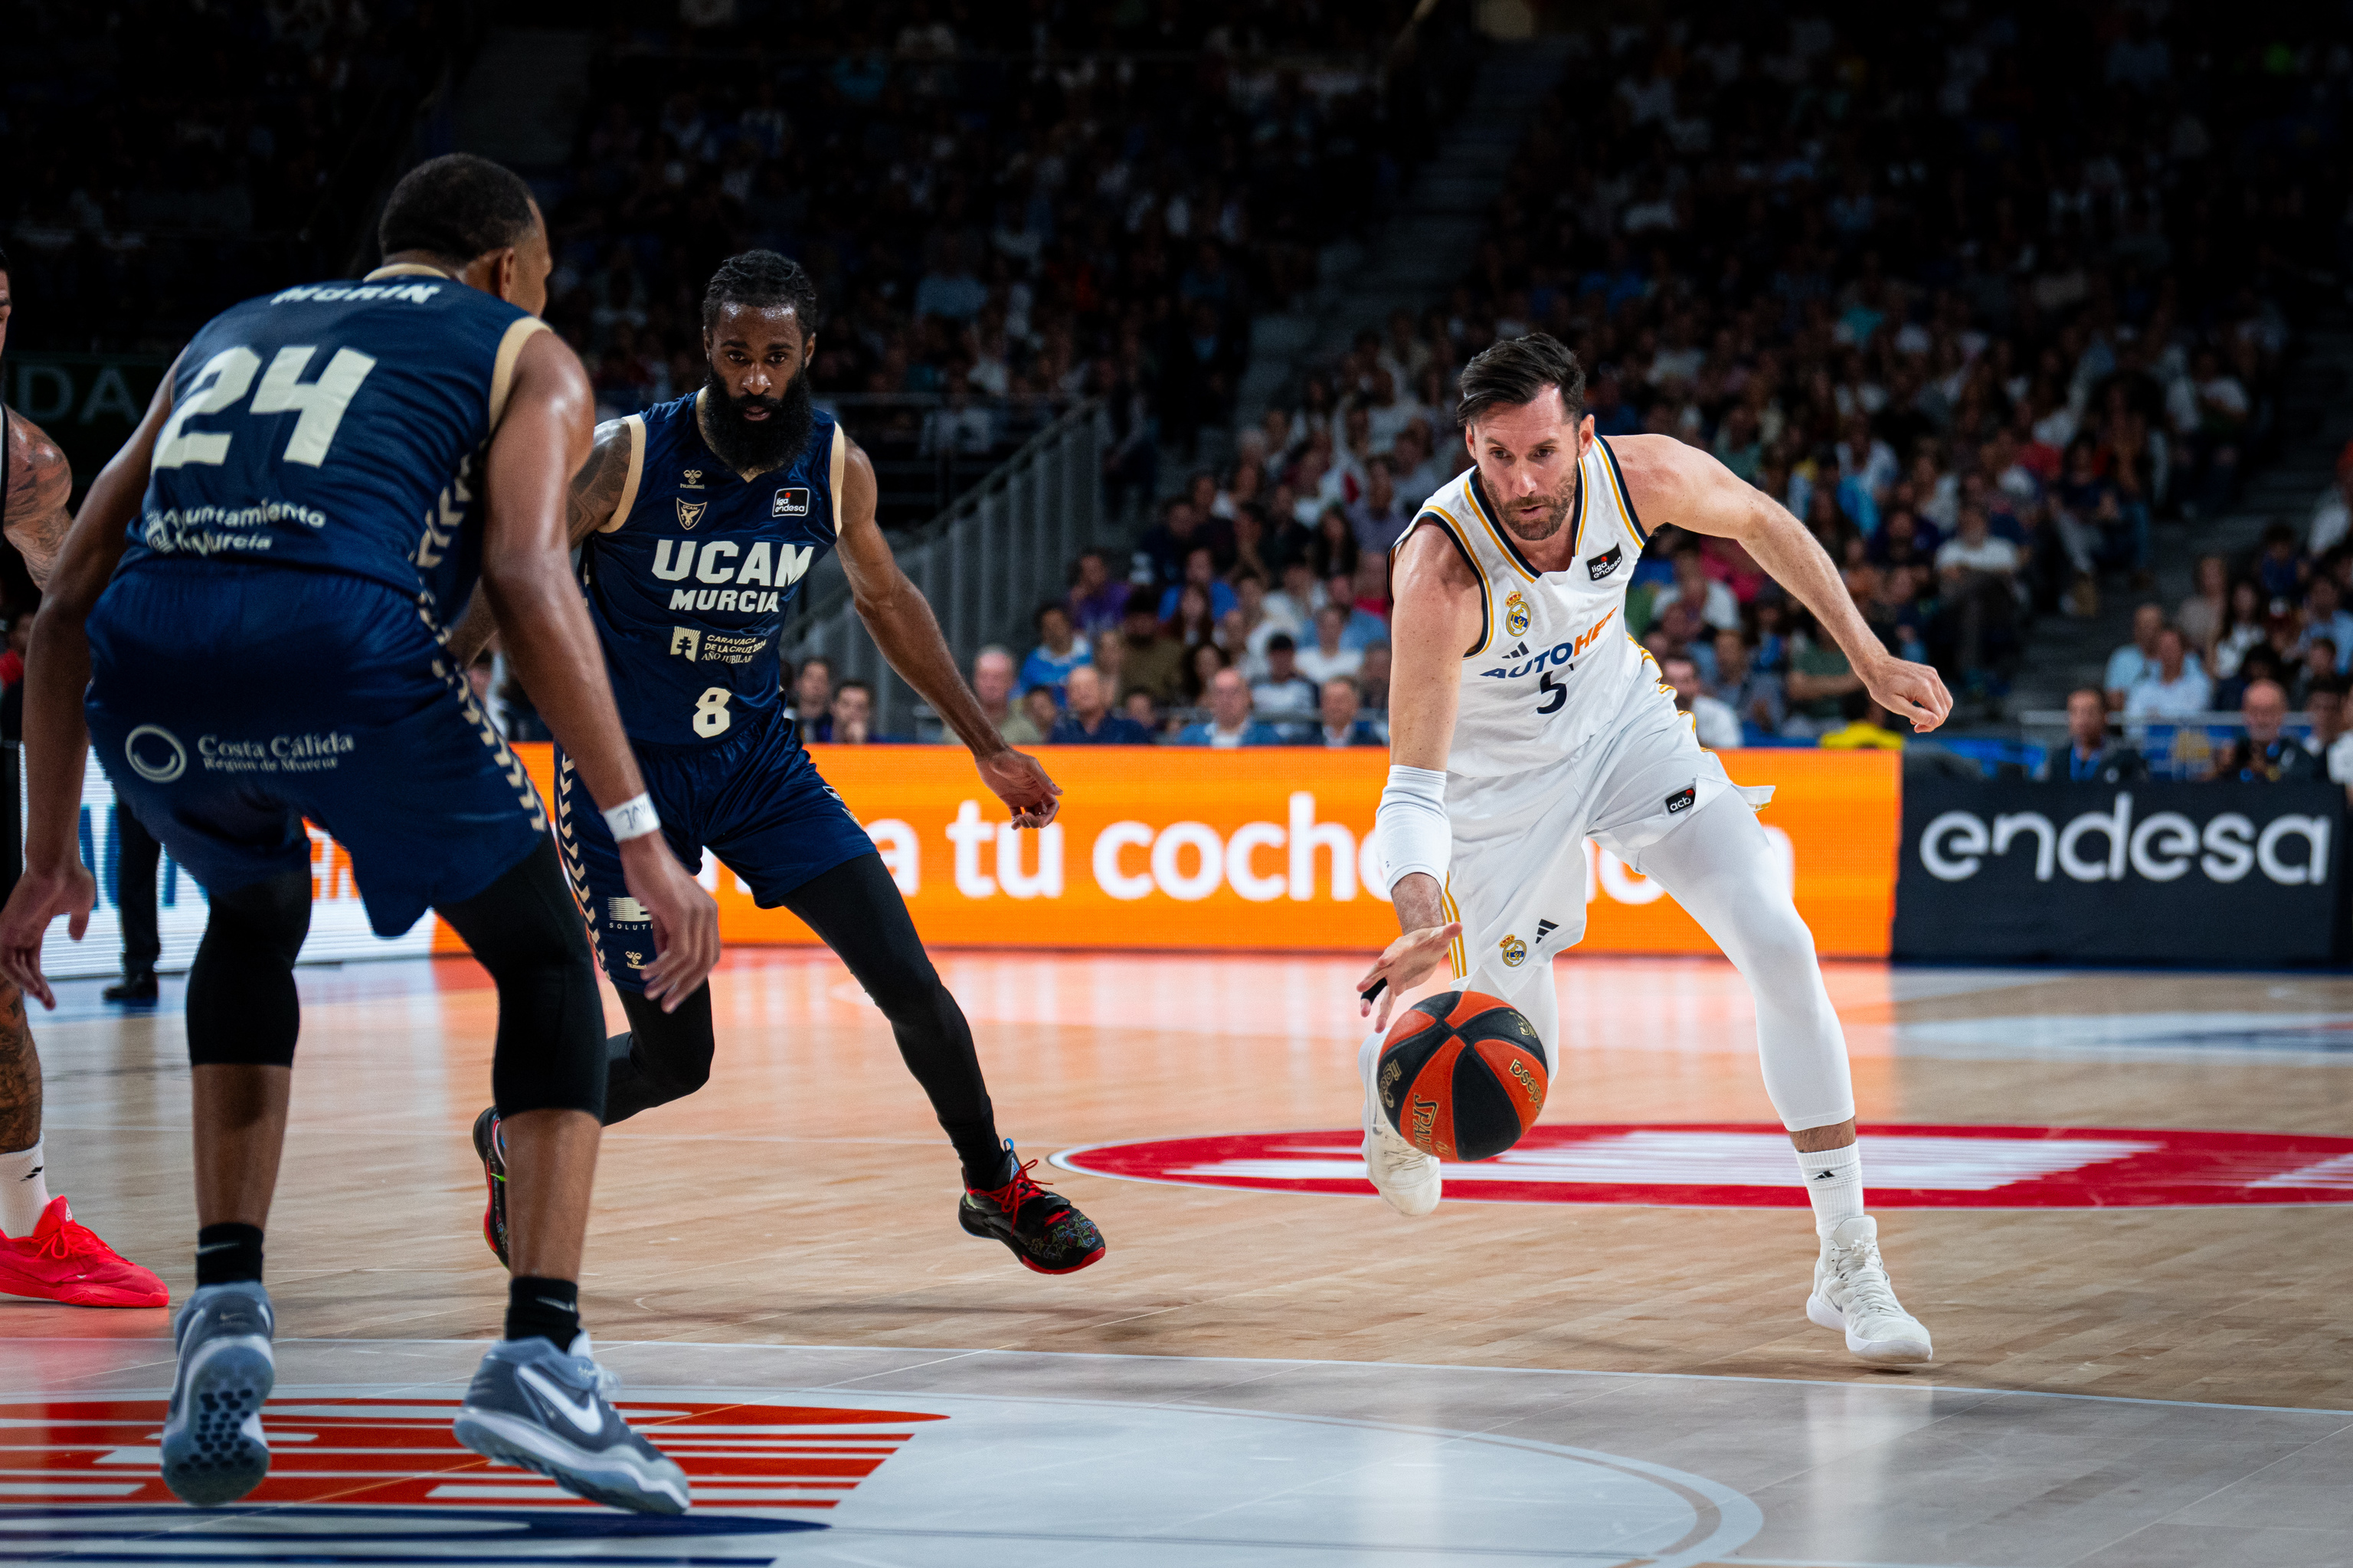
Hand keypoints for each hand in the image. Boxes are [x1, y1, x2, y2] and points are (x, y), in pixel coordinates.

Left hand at [0, 860, 97, 1009]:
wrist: (59, 864)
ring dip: (27, 984)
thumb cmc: (72, 878)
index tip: (51, 998)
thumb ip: (78, 923)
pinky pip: (6, 960)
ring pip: (12, 967)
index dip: (41, 980)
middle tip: (49, 1004)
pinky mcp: (6, 928)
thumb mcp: (81, 906)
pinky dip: (17, 975)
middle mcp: (20, 931)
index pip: (32, 960)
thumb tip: (76, 938)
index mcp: (35, 926)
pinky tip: (32, 986)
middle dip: (35, 988)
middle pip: (22, 967)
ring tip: (43, 998)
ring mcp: (12, 929)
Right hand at [616, 834, 720, 1010]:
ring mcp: (698, 913)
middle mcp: (709, 914)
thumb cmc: (649, 876)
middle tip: (665, 1005)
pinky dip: (661, 967)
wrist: (642, 849)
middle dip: (684, 988)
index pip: (709, 956)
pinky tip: (646, 973)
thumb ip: (666, 935)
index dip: (694, 979)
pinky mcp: (682, 912)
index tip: (675, 994)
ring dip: (668, 980)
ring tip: (649, 992)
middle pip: (705, 964)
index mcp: (709, 914)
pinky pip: (677, 951)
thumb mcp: (662, 911)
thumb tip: (663, 962)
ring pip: (689, 961)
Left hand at [977, 746, 1060, 828]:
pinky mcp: (1010, 801)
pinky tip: (1013, 825)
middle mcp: (1034, 794)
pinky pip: (1016, 816)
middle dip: (1037, 821)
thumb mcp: (1029, 767)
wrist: (990, 756)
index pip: (1052, 805)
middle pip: (1042, 814)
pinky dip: (1016, 823)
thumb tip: (1061, 793)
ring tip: (1018, 819)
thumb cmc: (1010, 758)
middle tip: (1026, 818)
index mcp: (1041, 786)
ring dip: (1026, 823)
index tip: (1041, 823)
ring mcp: (1022, 798)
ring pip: (1030, 818)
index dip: (1050, 816)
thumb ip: (1044, 780)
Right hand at [1355, 922, 1461, 1029]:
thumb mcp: (1441, 935)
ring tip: (1364, 1014)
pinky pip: (1387, 1000)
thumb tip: (1458, 925)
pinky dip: (1382, 1012)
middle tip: (1360, 988)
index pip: (1395, 950)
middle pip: (1378, 970)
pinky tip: (1378, 1027)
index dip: (1389, 955)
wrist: (1427, 947)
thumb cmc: (1433, 939)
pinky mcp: (1396, 986)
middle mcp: (1392, 961)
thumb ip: (1448, 931)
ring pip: (1378, 989)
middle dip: (1370, 979)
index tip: (1382, 962)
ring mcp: (1391, 974)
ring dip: (1371, 1001)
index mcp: (1402, 946)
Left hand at [1861, 653, 1952, 732]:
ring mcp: (1933, 674)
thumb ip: (1916, 714)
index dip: (1930, 725)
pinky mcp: (1931, 672)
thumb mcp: (1895, 704)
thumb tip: (1934, 722)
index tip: (1916, 728)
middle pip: (1945, 708)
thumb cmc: (1881, 686)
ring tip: (1916, 717)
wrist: (1876, 666)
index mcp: (1924, 688)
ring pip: (1946, 700)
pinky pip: (1940, 692)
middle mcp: (1932, 679)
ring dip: (1935, 712)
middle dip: (1934, 721)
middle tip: (1916, 726)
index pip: (1939, 714)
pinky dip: (1933, 702)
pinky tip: (1918, 706)